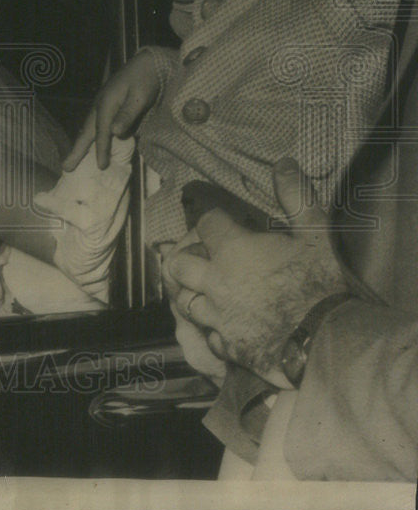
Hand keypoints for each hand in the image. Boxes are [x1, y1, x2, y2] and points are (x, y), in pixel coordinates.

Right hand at [64, 51, 160, 171]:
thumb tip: (115, 133)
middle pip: (87, 131)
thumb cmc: (146, 79)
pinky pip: (94, 124)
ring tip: (72, 159)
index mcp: (107, 103)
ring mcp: (101, 104)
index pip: (102, 132)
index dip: (101, 149)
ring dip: (80, 144)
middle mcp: (100, 105)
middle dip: (77, 150)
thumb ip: (128, 114)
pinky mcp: (106, 105)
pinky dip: (89, 136)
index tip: (100, 166)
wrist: (147, 63)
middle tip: (66, 167)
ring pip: (88, 128)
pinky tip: (88, 144)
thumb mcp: (140, 96)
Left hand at [164, 158, 348, 385]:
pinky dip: (213, 330)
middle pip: (179, 264)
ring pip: (185, 301)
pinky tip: (225, 327)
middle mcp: (214, 281)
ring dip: (193, 294)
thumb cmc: (321, 282)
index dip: (212, 219)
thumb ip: (296, 197)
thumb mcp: (316, 233)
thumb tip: (283, 163)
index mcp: (232, 250)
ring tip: (208, 292)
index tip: (222, 220)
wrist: (330, 342)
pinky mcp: (227, 347)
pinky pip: (208, 336)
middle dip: (186, 257)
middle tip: (204, 257)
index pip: (204, 223)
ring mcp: (217, 316)